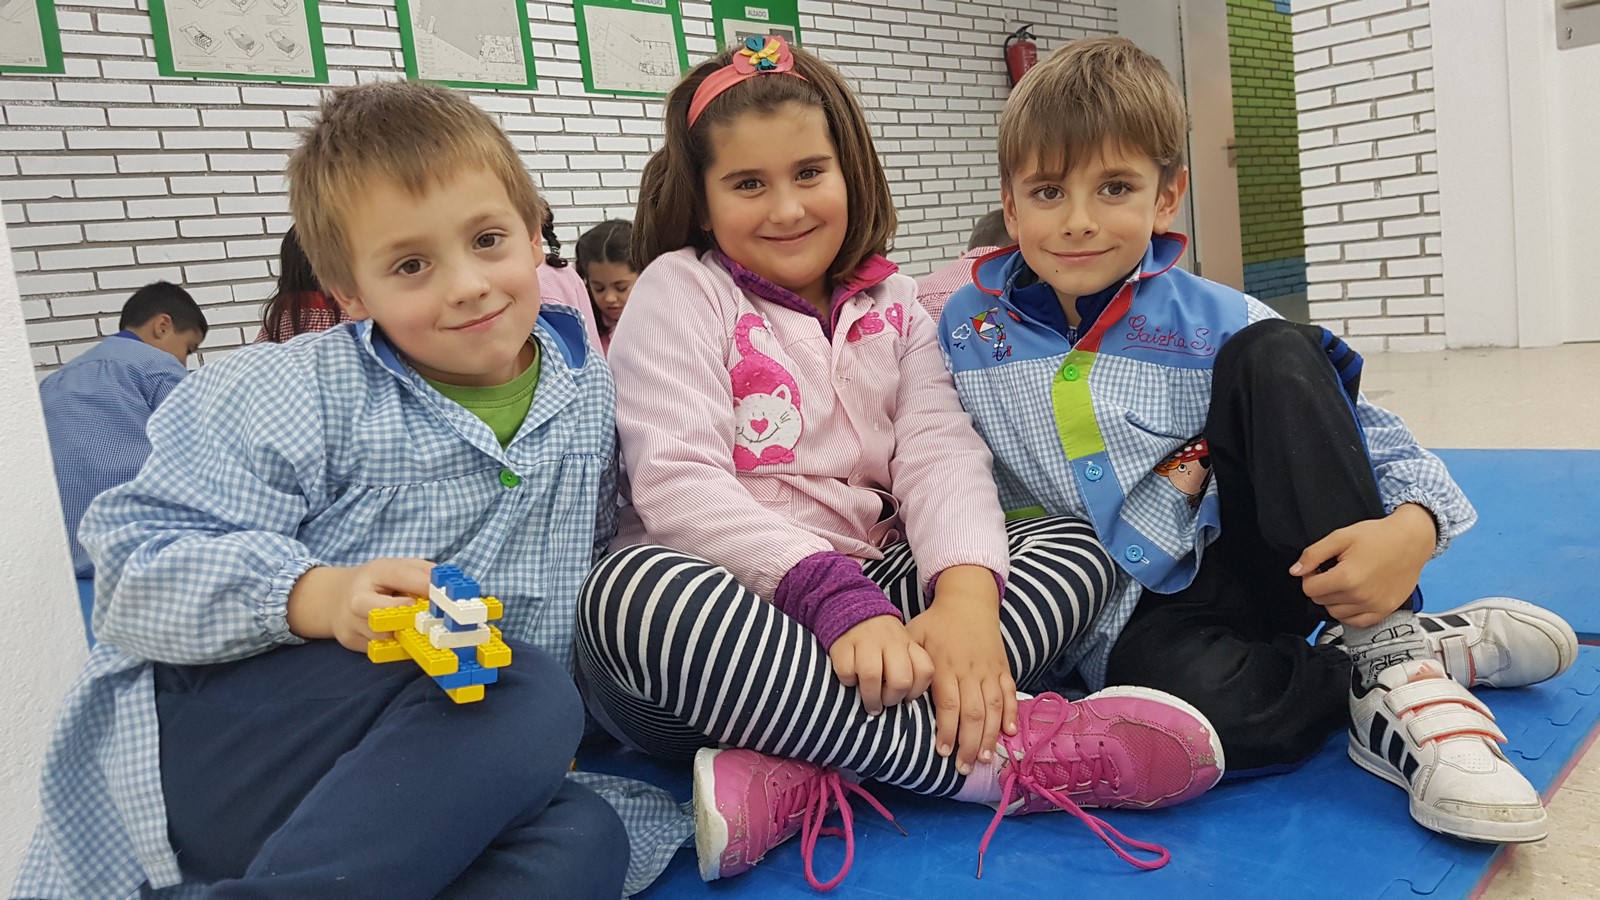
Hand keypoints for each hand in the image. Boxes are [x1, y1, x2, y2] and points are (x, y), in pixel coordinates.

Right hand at [287, 558, 435, 651]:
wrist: (334, 597)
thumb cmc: (377, 582)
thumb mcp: (398, 568)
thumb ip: (424, 573)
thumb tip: (448, 586)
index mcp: (373, 572)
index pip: (400, 576)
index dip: (424, 586)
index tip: (444, 596)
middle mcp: (357, 598)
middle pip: (381, 613)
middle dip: (407, 618)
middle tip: (429, 620)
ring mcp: (350, 622)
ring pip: (384, 636)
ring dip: (406, 635)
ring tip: (420, 630)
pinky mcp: (350, 641)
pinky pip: (380, 649)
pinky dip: (396, 646)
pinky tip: (405, 639)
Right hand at [829, 614, 934, 715]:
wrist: (855, 610)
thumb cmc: (881, 641)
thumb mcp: (902, 648)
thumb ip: (909, 668)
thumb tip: (906, 701)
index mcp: (909, 644)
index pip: (924, 672)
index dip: (916, 692)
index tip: (905, 697)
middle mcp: (890, 642)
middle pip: (900, 679)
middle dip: (892, 698)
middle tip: (884, 703)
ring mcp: (866, 641)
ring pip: (872, 675)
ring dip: (871, 697)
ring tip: (870, 703)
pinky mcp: (843, 645)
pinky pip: (846, 671)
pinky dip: (848, 681)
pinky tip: (851, 680)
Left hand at [907, 566, 1013, 774]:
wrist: (968, 600)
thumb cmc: (935, 622)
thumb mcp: (913, 635)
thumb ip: (904, 662)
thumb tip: (888, 689)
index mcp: (945, 666)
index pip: (949, 704)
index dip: (948, 731)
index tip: (943, 753)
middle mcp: (969, 671)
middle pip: (973, 713)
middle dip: (969, 743)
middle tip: (963, 767)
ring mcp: (989, 670)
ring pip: (993, 707)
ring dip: (989, 735)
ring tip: (983, 758)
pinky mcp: (1002, 668)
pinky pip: (1009, 693)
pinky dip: (1010, 714)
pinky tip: (1007, 734)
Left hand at [1291, 504, 1436, 627]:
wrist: (1411, 540)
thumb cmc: (1377, 536)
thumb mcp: (1340, 537)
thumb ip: (1313, 554)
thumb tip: (1295, 571)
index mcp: (1346, 578)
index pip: (1309, 589)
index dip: (1309, 576)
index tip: (1319, 567)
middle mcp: (1360, 596)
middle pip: (1322, 602)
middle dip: (1322, 587)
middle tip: (1334, 571)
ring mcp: (1374, 606)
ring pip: (1336, 614)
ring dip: (1334, 600)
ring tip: (1345, 582)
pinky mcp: (1385, 611)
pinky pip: (1357, 622)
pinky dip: (1350, 613)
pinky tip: (1354, 597)